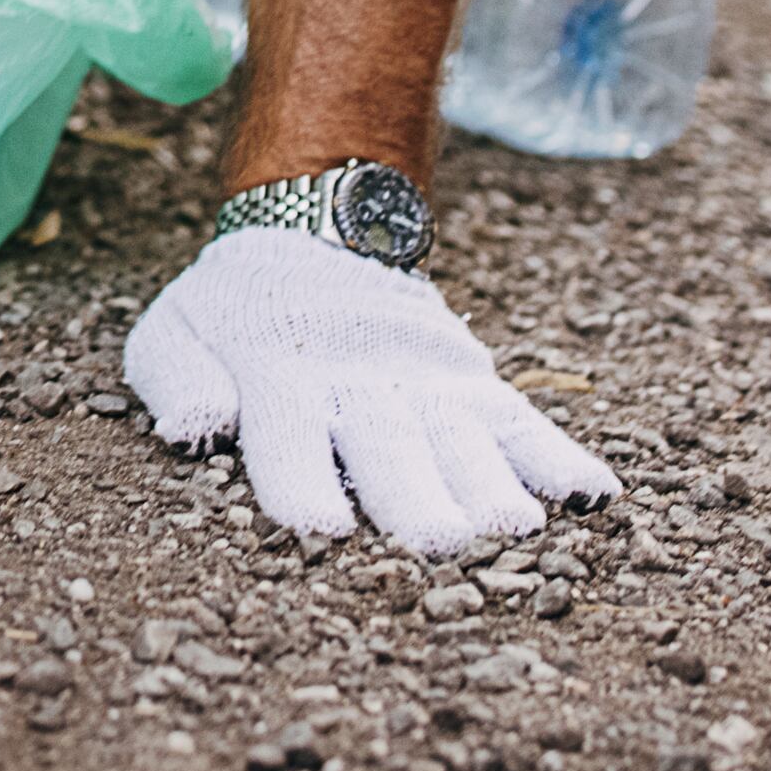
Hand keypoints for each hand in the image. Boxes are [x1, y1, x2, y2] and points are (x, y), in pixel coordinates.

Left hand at [124, 227, 617, 557]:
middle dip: (413, 496)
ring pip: (461, 440)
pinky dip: (559, 458)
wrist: (314, 229)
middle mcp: (360, 382)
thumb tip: (197, 427)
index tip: (320, 526)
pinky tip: (595, 496)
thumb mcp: (175, 331)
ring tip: (513, 527)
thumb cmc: (233, 311)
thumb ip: (178, 378)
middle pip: (389, 448)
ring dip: (489, 484)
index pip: (289, 436)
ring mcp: (424, 381)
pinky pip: (521, 423)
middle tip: (438, 541)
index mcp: (277, 377)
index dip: (302, 480)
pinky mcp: (471, 381)